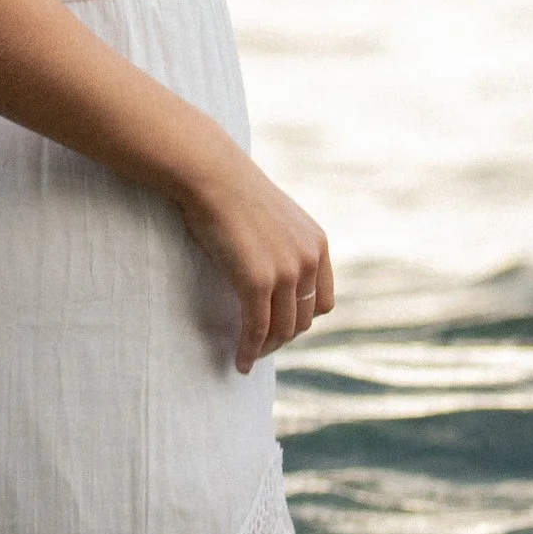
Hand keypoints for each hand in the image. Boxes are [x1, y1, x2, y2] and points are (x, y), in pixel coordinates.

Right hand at [177, 147, 335, 376]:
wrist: (210, 173)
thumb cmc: (230, 190)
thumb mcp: (271, 218)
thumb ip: (281, 245)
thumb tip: (268, 271)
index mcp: (317, 243)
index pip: (322, 300)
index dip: (301, 318)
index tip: (278, 326)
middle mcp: (309, 259)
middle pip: (304, 319)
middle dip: (281, 337)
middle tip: (258, 346)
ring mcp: (287, 271)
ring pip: (283, 329)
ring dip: (266, 348)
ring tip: (248, 356)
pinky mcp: (258, 281)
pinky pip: (257, 328)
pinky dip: (250, 350)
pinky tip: (240, 361)